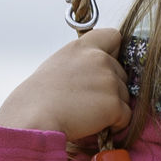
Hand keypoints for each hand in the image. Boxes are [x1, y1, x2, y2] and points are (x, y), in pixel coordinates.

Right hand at [0, 29, 131, 139]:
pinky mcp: (114, 104)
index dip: (114, 53)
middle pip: (122, 73)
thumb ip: (83, 62)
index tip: (103, 67)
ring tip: (86, 112)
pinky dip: (115, 124)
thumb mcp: (59, 64)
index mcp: (83, 47)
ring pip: (126, 96)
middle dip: (111, 87)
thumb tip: (102, 73)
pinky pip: (126, 116)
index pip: (114, 36)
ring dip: (113, 107)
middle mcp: (99, 59)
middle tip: (86, 99)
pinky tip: (94, 123)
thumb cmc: (40, 97)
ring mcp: (109, 81)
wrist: (34, 117)